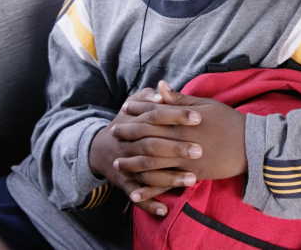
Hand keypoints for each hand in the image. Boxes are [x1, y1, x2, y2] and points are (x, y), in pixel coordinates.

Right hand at [88, 86, 201, 216]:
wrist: (101, 149)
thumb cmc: (128, 122)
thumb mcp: (133, 104)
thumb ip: (148, 97)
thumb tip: (162, 90)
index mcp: (134, 122)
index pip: (156, 116)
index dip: (176, 116)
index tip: (199, 117)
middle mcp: (128, 144)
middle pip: (152, 146)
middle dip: (175, 149)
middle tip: (199, 150)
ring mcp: (125, 166)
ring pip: (147, 173)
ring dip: (169, 178)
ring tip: (192, 179)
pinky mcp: (125, 184)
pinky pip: (137, 195)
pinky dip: (149, 203)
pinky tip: (164, 210)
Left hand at [112, 81, 247, 199]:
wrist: (250, 145)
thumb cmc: (228, 121)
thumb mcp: (205, 104)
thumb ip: (179, 99)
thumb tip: (160, 86)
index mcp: (183, 120)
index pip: (153, 113)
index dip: (138, 109)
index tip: (124, 108)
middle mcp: (180, 139)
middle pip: (147, 137)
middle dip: (128, 134)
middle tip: (114, 132)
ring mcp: (184, 159)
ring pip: (151, 163)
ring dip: (133, 163)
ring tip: (118, 163)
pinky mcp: (191, 175)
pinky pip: (165, 184)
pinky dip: (149, 189)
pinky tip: (136, 192)